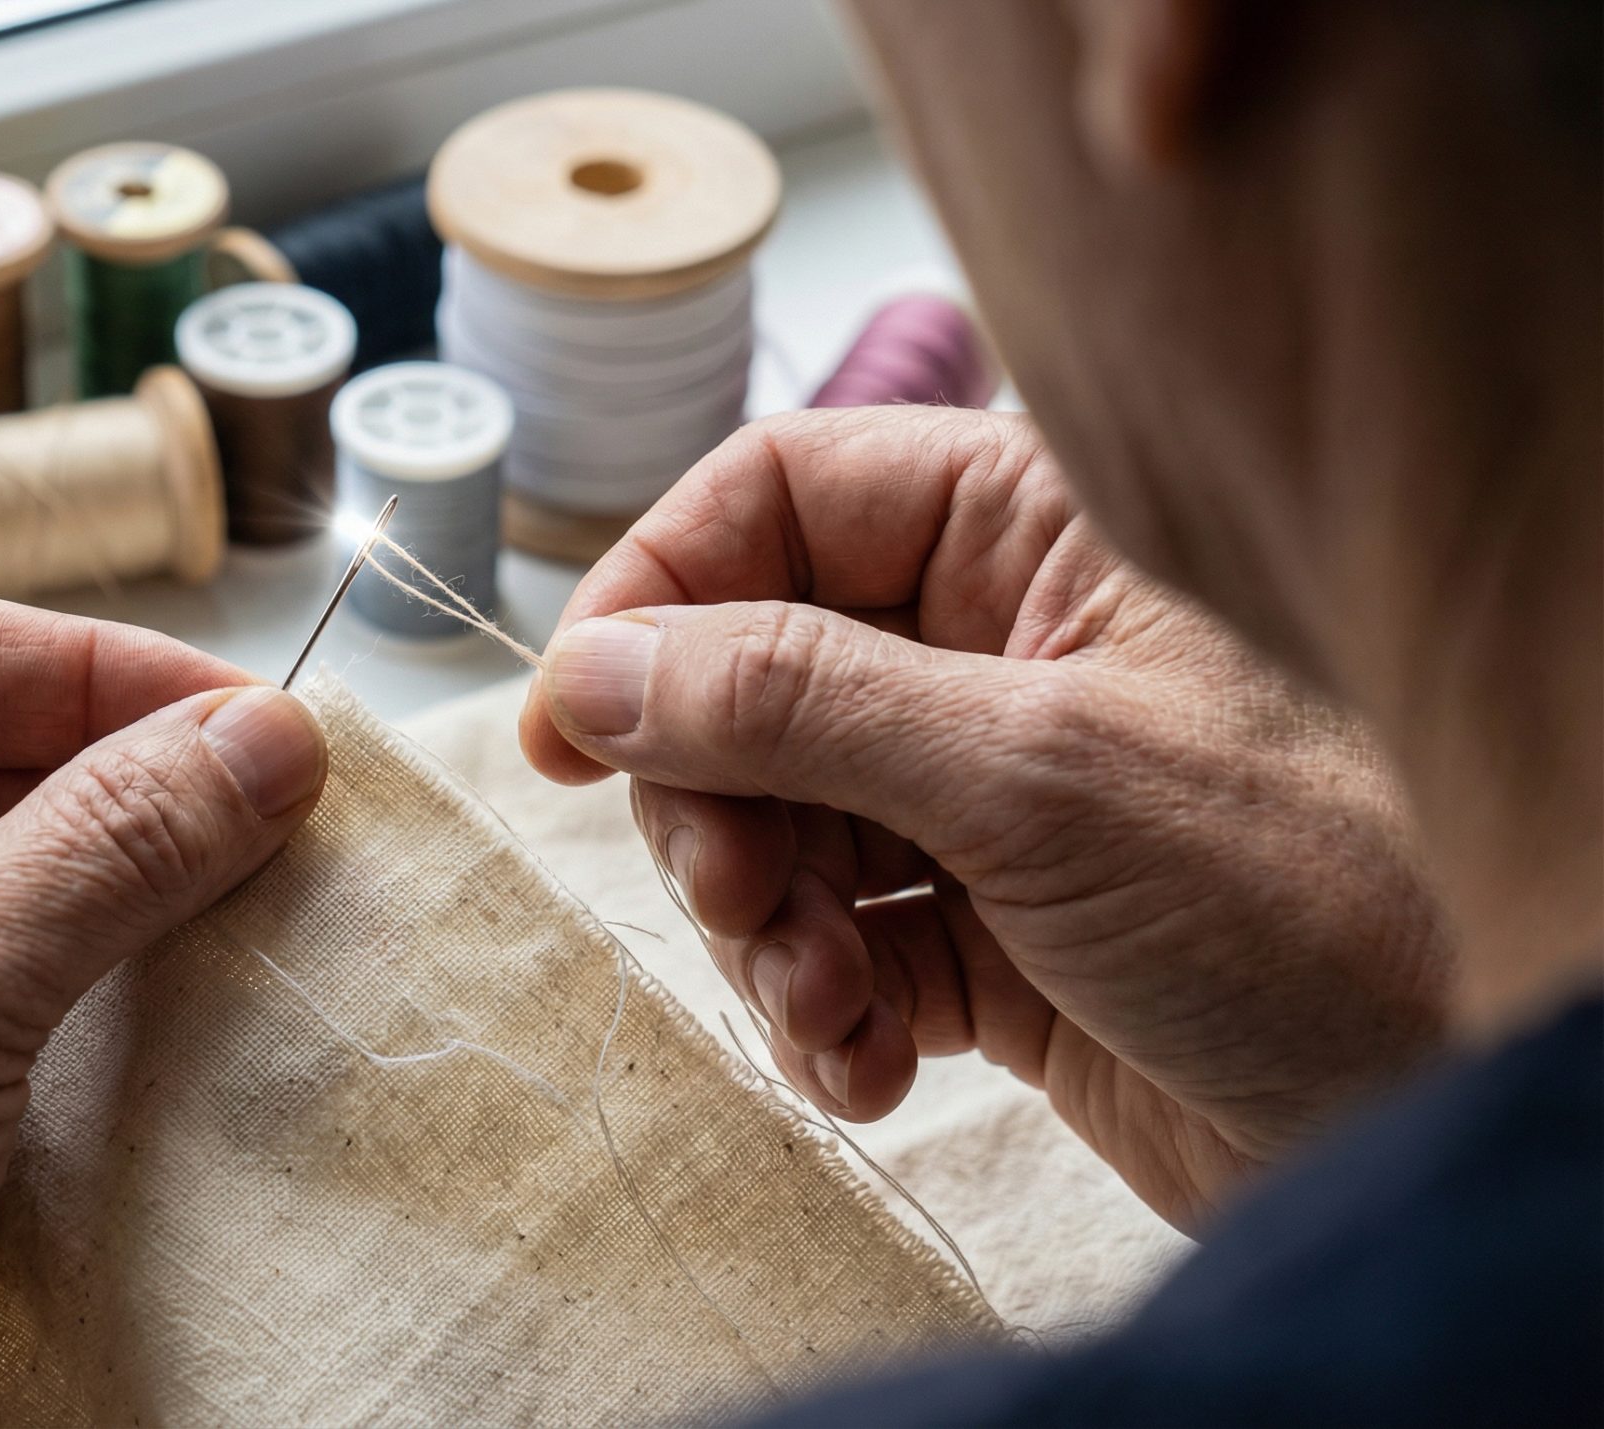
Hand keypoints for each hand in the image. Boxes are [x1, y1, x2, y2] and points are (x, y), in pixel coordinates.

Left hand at [0, 591, 326, 1426]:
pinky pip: (4, 980)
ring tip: (265, 873)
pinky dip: (109, 968)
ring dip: (130, 871)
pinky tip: (206, 975)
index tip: (242, 713)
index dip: (83, 667)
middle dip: (121, 771)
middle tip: (280, 800)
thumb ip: (99, 848)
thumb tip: (260, 740)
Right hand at [521, 407, 1448, 1228]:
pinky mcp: (984, 933)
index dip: (654, 600)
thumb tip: (594, 666)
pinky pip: (831, 945)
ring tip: (826, 1007)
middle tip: (736, 900)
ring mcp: (982, 796)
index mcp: (1030, 534)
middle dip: (716, 807)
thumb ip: (792, 702)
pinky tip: (867, 1067)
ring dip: (766, 933)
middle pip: (743, 682)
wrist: (1442, 1108)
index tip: (568, 723)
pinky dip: (821, 1012)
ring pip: (773, 826)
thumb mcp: (1029, 773)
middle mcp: (994, 648)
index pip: (774, 501)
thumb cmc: (1309, 898)